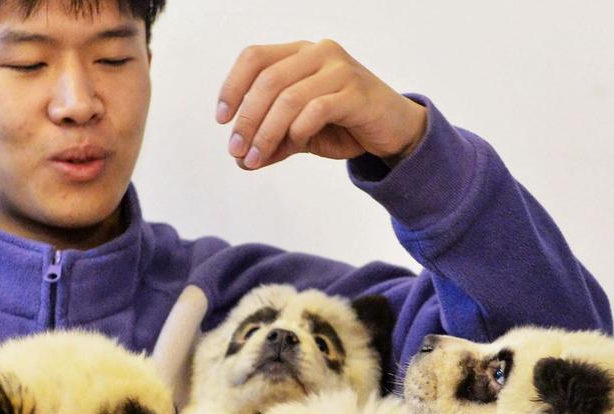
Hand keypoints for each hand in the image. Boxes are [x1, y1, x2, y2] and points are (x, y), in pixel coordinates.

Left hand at [216, 40, 428, 169]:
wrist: (392, 130)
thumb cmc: (343, 125)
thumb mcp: (299, 134)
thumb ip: (272, 141)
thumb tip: (240, 159)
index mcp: (299, 53)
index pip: (254, 58)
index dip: (232, 86)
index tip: (221, 120)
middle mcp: (318, 53)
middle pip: (267, 80)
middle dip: (246, 119)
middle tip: (237, 150)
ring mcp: (339, 69)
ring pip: (288, 97)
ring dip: (266, 132)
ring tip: (255, 159)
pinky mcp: (356, 92)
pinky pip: (316, 110)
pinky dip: (296, 132)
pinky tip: (292, 148)